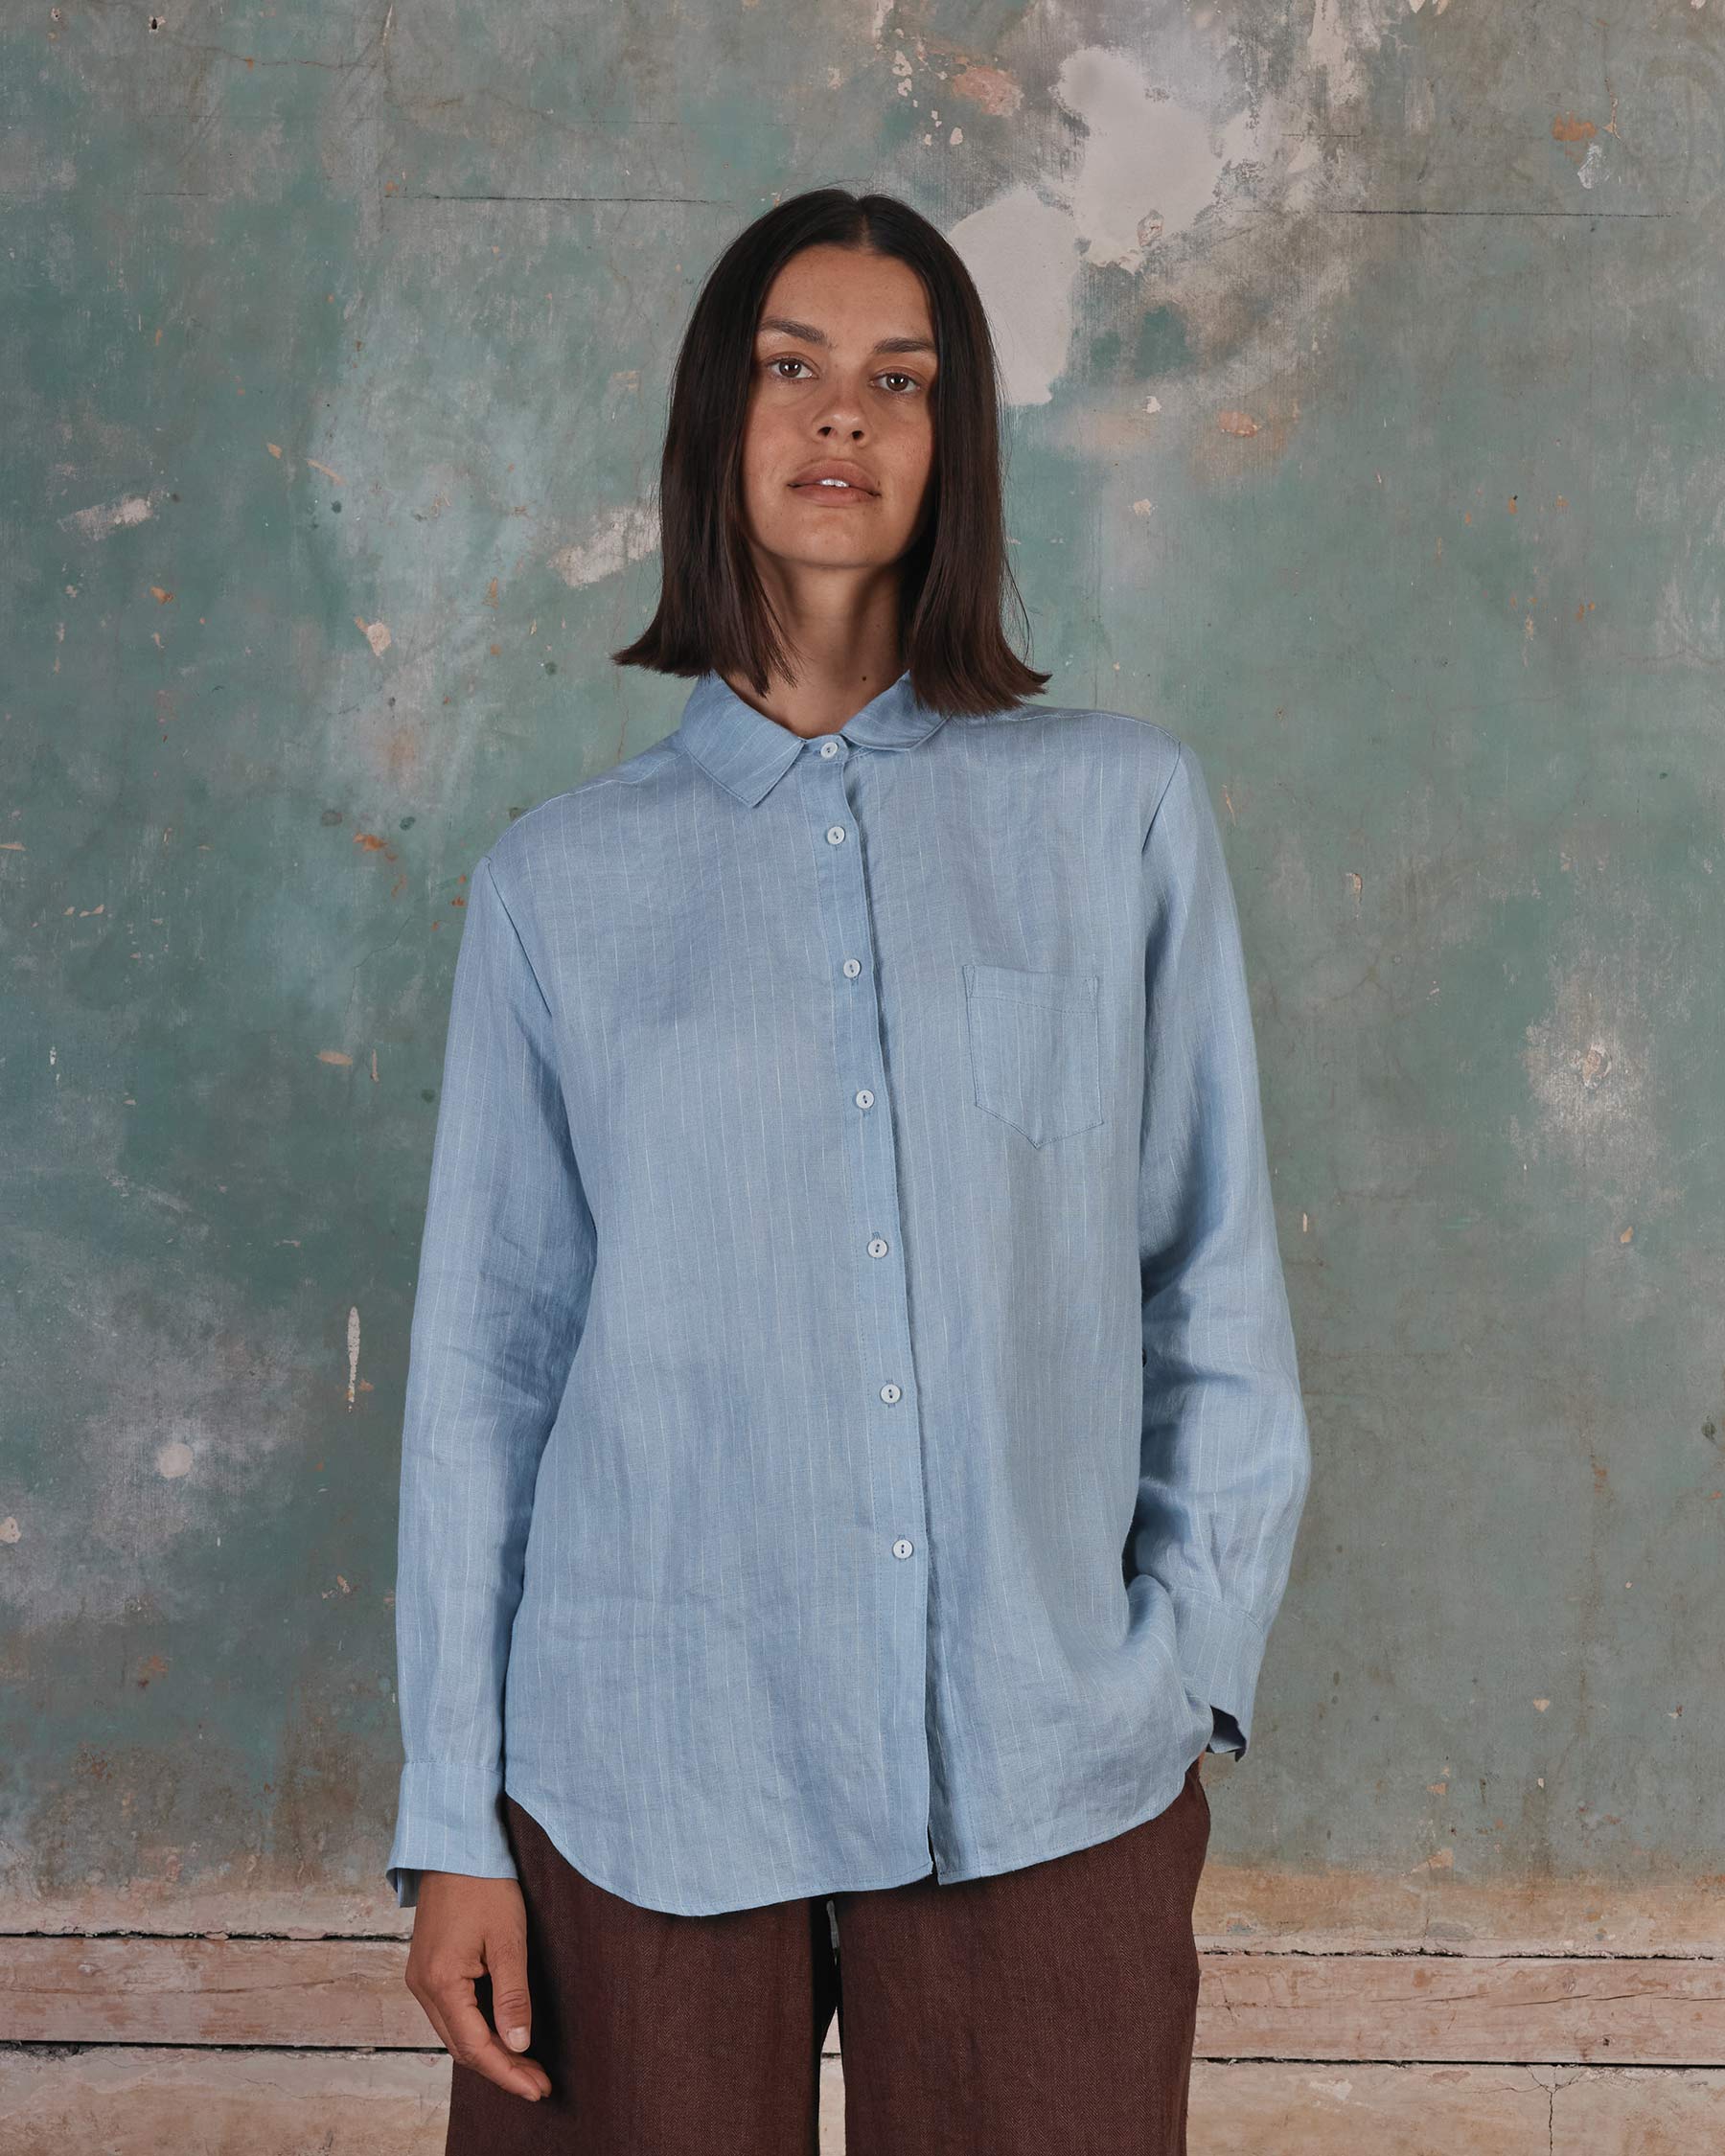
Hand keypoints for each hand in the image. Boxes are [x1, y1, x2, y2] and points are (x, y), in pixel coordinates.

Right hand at [405, 1873, 551, 2102]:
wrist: (456, 1844)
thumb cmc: (485, 1885)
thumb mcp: (508, 1939)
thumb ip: (513, 1995)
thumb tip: (518, 2045)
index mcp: (440, 1982)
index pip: (476, 2047)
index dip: (508, 2073)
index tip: (538, 2089)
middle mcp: (422, 1987)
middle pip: (462, 2047)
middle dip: (501, 2069)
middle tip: (538, 2084)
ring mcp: (421, 1978)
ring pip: (455, 2033)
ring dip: (489, 2052)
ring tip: (526, 2066)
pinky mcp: (427, 1968)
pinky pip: (451, 2013)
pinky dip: (476, 2030)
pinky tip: (500, 2034)